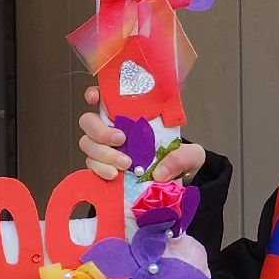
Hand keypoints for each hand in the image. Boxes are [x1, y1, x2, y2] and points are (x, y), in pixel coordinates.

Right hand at [77, 86, 205, 181]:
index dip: (95, 94)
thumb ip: (181, 157)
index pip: (106, 98)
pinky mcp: (103, 168)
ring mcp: (105, 149)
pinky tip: (114, 176)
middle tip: (121, 140)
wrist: (177, 184)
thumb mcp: (191, 154)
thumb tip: (160, 171)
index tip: (95, 98)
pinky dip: (99, 170)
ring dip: (102, 154)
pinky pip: (91, 166)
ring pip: (87, 144)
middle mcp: (113, 128)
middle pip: (88, 122)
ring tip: (125, 165)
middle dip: (99, 130)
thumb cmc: (180, 159)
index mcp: (132, 115)